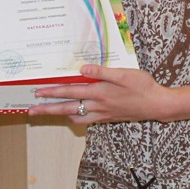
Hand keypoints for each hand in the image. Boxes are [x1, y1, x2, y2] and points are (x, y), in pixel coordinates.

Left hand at [30, 63, 174, 123]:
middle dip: (48, 110)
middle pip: (67, 109)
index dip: (52, 92)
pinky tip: (75, 114)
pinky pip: (87, 120)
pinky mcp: (109, 117)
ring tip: (50, 112)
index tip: (37, 93)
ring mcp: (103, 114)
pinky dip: (76, 117)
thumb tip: (82, 68)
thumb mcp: (124, 74)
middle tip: (32, 111)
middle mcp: (98, 106)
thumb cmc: (143, 86)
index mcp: (99, 93)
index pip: (70, 92)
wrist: (157, 105)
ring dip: (61, 115)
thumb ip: (102, 71)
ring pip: (76, 117)